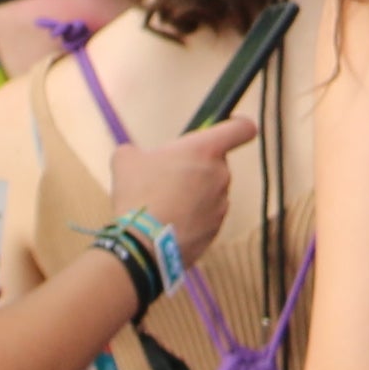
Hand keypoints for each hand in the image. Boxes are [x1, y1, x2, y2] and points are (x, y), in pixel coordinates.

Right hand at [107, 113, 261, 260]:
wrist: (144, 244)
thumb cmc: (138, 194)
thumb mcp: (126, 159)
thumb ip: (138, 150)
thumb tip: (134, 156)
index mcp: (205, 149)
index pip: (242, 128)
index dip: (237, 125)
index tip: (226, 128)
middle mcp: (221, 174)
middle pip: (217, 163)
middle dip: (197, 167)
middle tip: (170, 176)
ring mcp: (221, 204)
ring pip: (211, 191)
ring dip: (195, 194)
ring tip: (165, 204)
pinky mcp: (216, 229)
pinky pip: (207, 215)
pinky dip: (193, 217)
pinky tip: (169, 223)